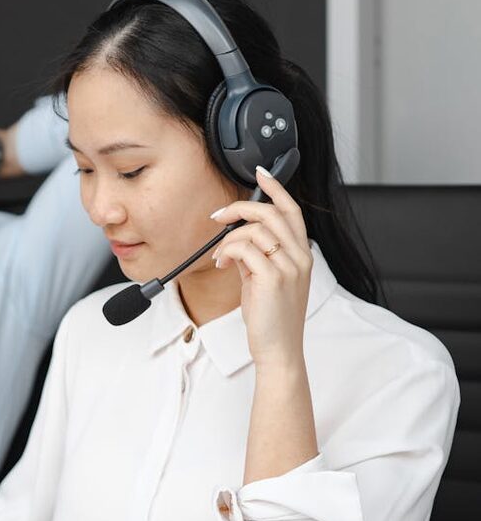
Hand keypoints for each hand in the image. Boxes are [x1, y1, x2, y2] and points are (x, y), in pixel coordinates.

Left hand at [210, 166, 312, 369]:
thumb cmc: (271, 317)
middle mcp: (300, 257)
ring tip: (220, 258)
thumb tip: (236, 239)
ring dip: (228, 239)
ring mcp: (289, 266)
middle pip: (271, 212)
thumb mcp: (265, 279)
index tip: (260, 172)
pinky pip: (242, 248)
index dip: (276, 187)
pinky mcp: (273, 277)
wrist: (278, 349)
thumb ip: (257, 255)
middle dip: (239, 208)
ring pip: (254, 229)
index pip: (292, 210)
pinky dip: (225, 252)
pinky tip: (221, 266)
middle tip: (218, 217)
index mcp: (302, 254)